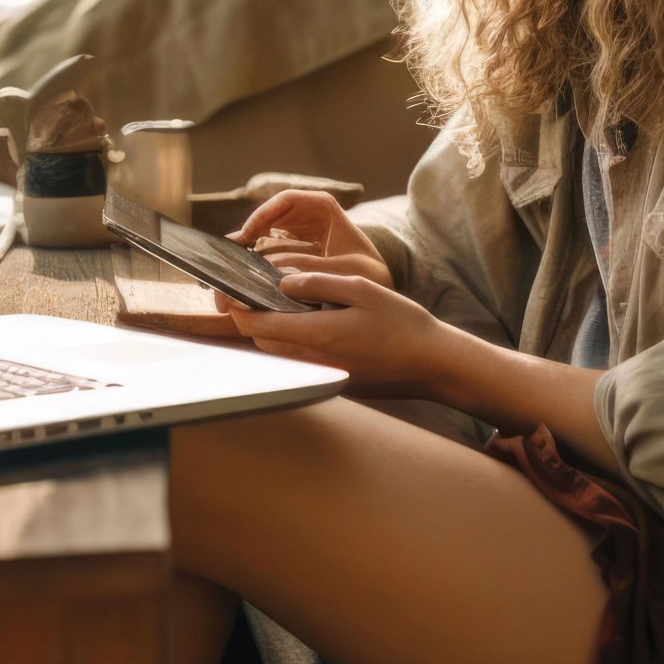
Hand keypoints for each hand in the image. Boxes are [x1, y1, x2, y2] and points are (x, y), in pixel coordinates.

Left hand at [224, 271, 447, 396]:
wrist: (434, 365)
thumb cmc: (403, 324)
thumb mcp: (362, 289)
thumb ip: (319, 282)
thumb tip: (283, 281)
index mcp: (318, 336)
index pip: (258, 325)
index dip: (238, 307)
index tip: (229, 288)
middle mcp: (315, 362)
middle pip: (262, 341)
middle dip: (249, 318)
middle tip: (246, 291)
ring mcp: (323, 375)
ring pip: (278, 353)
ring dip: (269, 330)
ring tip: (270, 301)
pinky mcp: (333, 382)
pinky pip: (298, 362)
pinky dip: (290, 343)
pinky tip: (301, 322)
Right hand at [231, 189, 393, 288]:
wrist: (380, 287)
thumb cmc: (369, 274)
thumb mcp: (344, 270)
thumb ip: (310, 267)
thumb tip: (271, 266)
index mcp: (323, 206)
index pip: (285, 200)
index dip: (262, 215)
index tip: (246, 236)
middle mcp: (308, 212)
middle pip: (270, 214)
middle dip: (249, 232)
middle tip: (229, 253)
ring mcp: (300, 227)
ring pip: (266, 230)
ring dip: (249, 245)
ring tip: (232, 263)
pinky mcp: (295, 244)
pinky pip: (270, 245)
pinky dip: (256, 256)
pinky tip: (244, 271)